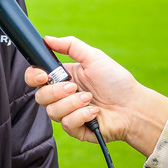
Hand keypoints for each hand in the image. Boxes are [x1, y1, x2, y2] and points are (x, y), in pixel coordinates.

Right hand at [25, 36, 167, 155]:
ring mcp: (68, 113)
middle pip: (39, 96)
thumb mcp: (93, 57)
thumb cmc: (116, 81)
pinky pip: (66, 124)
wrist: (134, 107)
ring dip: (71, 104)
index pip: (35, 78)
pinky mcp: (76, 129)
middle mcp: (62, 96)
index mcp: (62, 78)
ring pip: (52, 111)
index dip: (33, 77)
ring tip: (89, 99)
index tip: (44, 76)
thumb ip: (69, 45)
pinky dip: (81, 116)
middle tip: (74, 87)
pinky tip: (94, 112)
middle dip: (56, 91)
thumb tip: (46, 38)